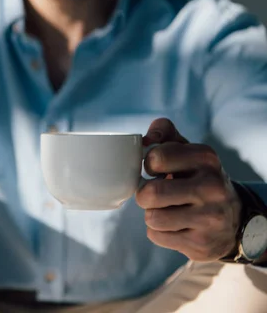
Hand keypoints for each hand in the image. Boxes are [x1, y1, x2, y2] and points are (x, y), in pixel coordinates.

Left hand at [135, 118, 241, 260]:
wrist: (232, 220)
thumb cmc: (197, 178)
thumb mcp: (187, 151)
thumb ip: (164, 133)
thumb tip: (145, 138)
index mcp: (206, 159)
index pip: (156, 157)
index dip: (148, 164)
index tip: (156, 169)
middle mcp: (212, 187)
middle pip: (151, 193)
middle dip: (144, 195)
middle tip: (153, 195)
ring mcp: (210, 218)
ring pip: (152, 218)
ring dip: (152, 215)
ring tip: (167, 210)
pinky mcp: (201, 243)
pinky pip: (156, 236)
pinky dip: (159, 232)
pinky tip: (176, 226)